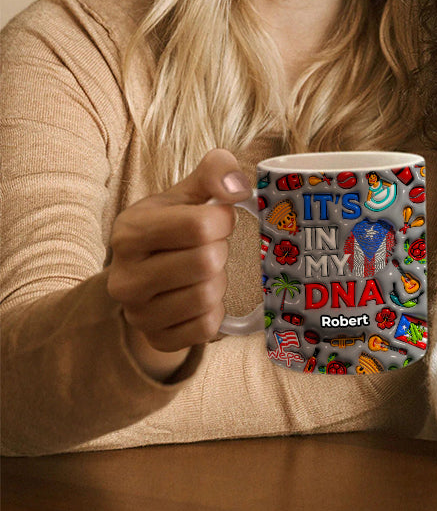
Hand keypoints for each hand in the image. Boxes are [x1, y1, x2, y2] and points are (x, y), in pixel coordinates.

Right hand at [107, 149, 250, 379]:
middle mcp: (125, 277)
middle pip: (206, 262)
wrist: (146, 274)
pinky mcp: (156, 339)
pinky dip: (216, 311)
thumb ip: (215, 172)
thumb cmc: (173, 227)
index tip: (219, 220)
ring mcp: (137, 314)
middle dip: (220, 251)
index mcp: (130, 232)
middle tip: (210, 248)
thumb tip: (238, 187)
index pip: (199, 225)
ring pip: (208, 296)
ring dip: (219, 281)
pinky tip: (202, 297)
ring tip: (204, 272)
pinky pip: (206, 328)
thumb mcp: (188, 192)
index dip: (223, 220)